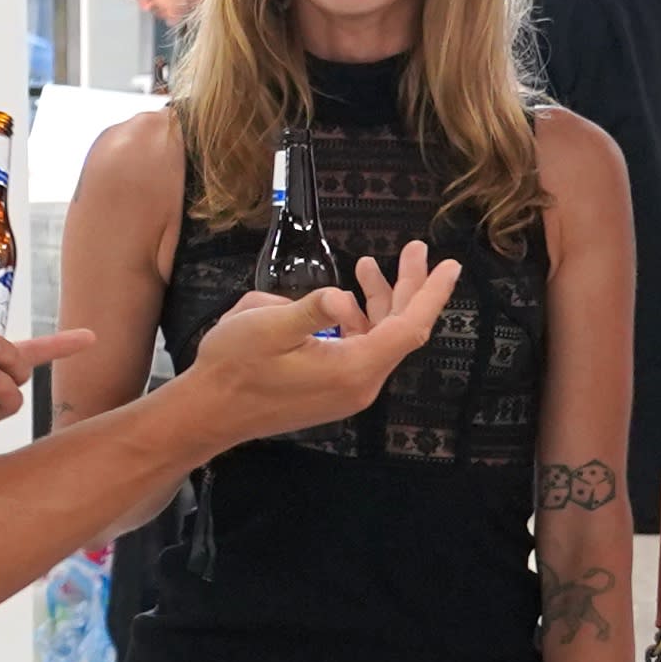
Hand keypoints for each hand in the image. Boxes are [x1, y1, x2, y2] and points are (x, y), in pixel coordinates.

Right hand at [172, 250, 465, 445]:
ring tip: (366, 265)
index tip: (451, 264)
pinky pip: (360, 350)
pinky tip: (338, 303)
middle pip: (399, 330)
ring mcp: (348, 390)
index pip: (409, 327)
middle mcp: (360, 383)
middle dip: (408, 288)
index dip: (432, 293)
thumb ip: (311, 309)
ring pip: (379, 339)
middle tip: (414, 248)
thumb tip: (341, 296)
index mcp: (353, 367)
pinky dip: (359, 321)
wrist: (209, 413)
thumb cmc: (234, 367)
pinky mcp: (334, 391)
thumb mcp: (265, 326)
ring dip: (378, 302)